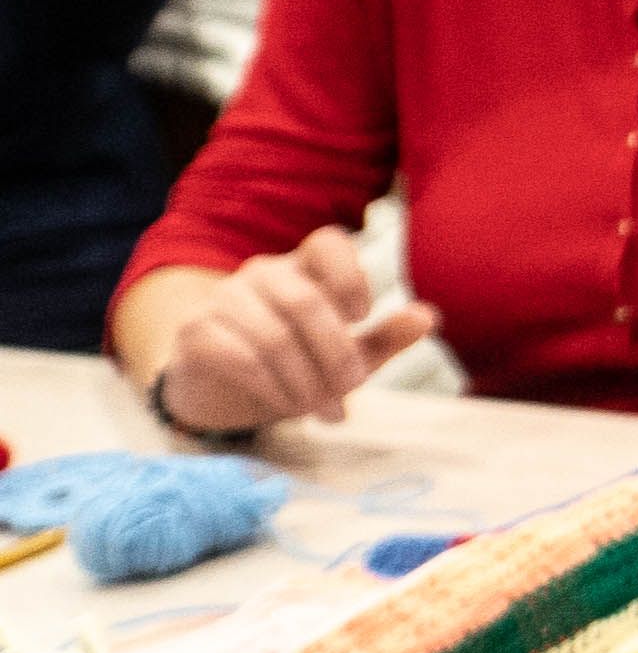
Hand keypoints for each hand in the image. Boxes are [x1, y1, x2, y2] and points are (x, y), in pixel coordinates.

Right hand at [154, 226, 430, 437]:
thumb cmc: (295, 365)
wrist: (223, 394)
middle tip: (352, 389)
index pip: (328, 242)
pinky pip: (241, 358)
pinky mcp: (196, 333)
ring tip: (324, 410)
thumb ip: (386, 337)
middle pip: (306, 301)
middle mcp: (261, 274)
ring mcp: (223, 299)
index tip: (362, 320)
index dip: (352, 278)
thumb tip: (428, 317)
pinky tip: (288, 407)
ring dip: (306, 380)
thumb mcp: (348, 355)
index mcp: (302, 268)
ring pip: (274, 336)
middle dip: (336, 353)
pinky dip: (274, 388)